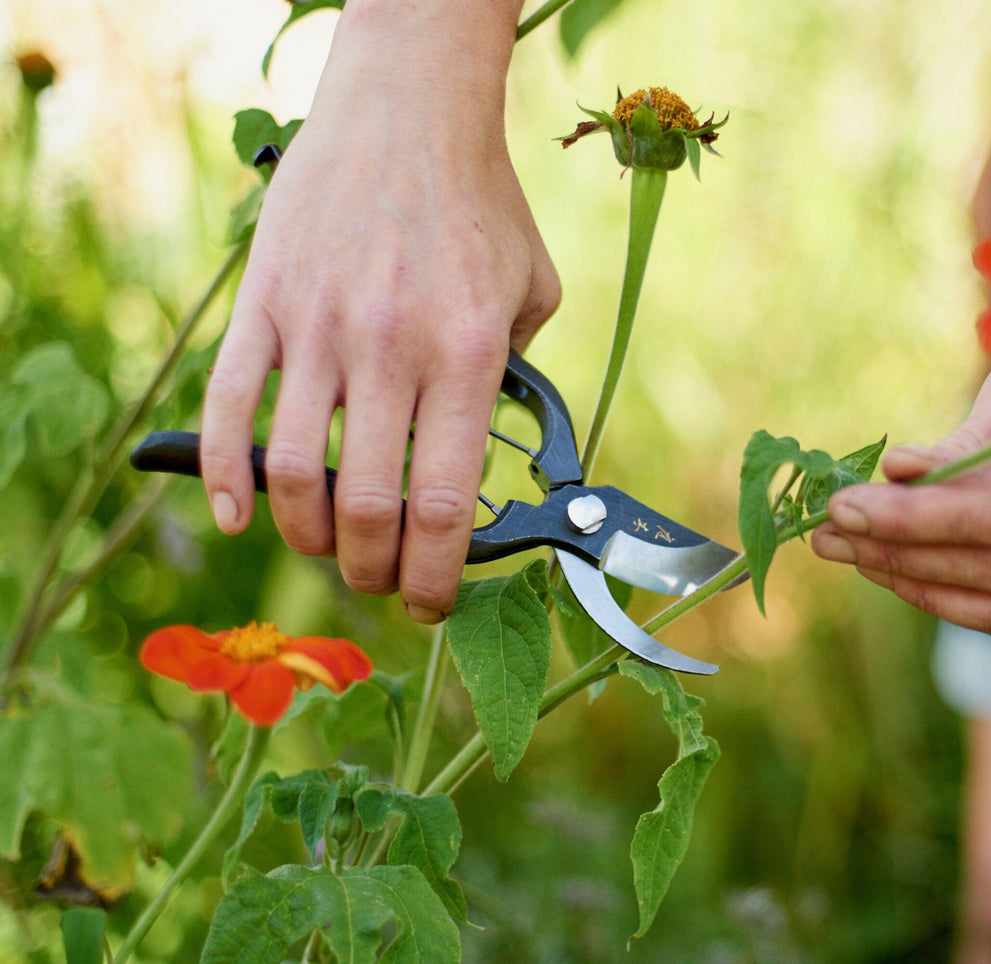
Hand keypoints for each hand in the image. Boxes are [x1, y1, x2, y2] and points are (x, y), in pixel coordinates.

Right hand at [201, 3, 559, 623]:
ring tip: (327, 548)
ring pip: (292, 474)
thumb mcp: (534, 291)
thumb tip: (496, 449)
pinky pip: (228, 407)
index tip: (435, 601)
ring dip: (305, 536)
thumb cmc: (480, 205)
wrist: (407, 111)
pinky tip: (239, 517)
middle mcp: (389, 349)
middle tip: (382, 579)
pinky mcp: (264, 305)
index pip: (446, 505)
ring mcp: (317, 327)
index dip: (439, 576)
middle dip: (373, 570)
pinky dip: (222, 475)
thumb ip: (520, 377)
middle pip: (365, 508)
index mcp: (465, 354)